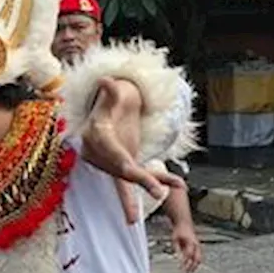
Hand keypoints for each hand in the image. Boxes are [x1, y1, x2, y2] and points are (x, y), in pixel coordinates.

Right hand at [81, 77, 185, 223]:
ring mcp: (111, 162)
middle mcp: (100, 154)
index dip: (122, 163)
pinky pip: (139, 175)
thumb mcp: (112, 95)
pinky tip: (177, 182)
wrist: (109, 113)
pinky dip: (158, 179)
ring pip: (130, 177)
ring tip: (174, 187)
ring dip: (153, 182)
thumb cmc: (112, 102)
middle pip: (121, 170)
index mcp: (96, 137)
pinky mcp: (123, 165)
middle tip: (157, 191)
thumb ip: (110, 91)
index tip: (132, 171)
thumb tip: (105, 81)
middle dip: (141, 180)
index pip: (110, 152)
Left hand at [173, 223, 202, 272]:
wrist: (184, 224)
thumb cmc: (178, 231)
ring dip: (195, 266)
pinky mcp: (197, 247)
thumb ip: (176, 248)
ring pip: (199, 258)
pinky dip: (195, 263)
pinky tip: (191, 268)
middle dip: (192, 267)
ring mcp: (198, 246)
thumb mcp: (174, 239)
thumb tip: (177, 258)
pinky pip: (198, 257)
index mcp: (191, 242)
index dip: (185, 261)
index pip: (188, 254)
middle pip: (196, 258)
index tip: (180, 267)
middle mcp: (196, 245)